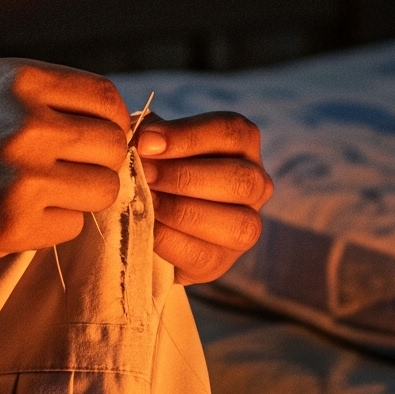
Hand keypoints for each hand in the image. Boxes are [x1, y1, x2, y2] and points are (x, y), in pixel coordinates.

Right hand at [0, 59, 131, 260]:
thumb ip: (37, 98)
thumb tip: (100, 118)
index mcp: (22, 79)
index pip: (107, 100)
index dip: (108, 124)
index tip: (91, 140)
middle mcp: (31, 122)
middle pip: (113, 148)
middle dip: (96, 164)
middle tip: (64, 175)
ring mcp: (25, 175)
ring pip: (101, 191)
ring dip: (78, 198)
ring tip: (37, 197)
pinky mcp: (13, 224)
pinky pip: (70, 229)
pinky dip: (50, 228)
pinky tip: (13, 218)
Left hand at [133, 111, 271, 283]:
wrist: (142, 218)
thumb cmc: (154, 168)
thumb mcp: (153, 144)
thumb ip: (149, 137)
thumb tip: (138, 139)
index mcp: (242, 143)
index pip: (230, 131)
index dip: (188, 136)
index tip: (145, 143)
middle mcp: (256, 183)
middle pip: (240, 178)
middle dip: (184, 177)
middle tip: (144, 174)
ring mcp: (246, 226)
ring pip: (236, 223)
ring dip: (182, 211)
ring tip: (146, 202)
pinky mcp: (221, 262)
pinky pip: (204, 255)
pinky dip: (170, 241)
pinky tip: (146, 227)